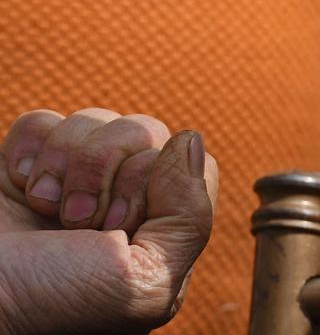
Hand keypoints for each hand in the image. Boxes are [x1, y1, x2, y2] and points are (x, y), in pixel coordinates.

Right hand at [0, 108, 217, 334]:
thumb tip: (190, 139)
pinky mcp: (25, 168)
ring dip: (68, 161)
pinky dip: (30, 148)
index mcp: (157, 232)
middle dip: (106, 171)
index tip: (117, 227)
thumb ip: (189, 217)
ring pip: (98, 120)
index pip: (193, 164)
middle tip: (76, 222)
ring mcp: (73, 182)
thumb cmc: (53, 303)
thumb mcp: (146, 283)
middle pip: (147, 132)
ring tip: (45, 207)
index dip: (152, 182)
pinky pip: (44, 122)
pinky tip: (21, 186)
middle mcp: (119, 202)